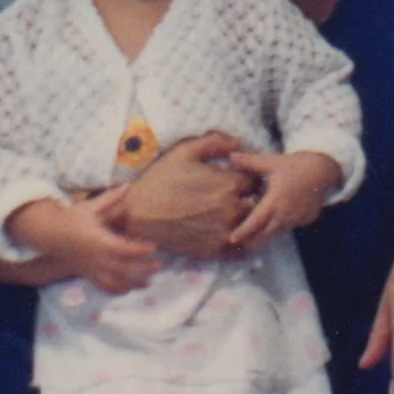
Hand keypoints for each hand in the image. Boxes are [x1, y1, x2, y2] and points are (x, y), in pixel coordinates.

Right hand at [4, 188, 158, 295]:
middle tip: (159, 265)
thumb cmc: (72, 218)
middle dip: (143, 270)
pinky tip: (130, 288)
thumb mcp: (90, 207)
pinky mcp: (88, 275)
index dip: (140, 250)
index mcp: (99, 241)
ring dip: (133, 284)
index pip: (123, 249)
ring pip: (115, 282)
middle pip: (124, 269)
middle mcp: (96, 258)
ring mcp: (92, 269)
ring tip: (149, 281)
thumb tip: (128, 185)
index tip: (153, 246)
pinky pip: (104, 287)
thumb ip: (110, 198)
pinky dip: (118, 290)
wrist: (50, 234)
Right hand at [114, 132, 255, 257]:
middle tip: (234, 197)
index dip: (247, 178)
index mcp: (228, 184)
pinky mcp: (214, 250)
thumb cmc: (160, 180)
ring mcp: (224, 232)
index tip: (237, 179)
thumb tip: (237, 143)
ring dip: (245, 220)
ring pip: (249, 226)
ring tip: (231, 214)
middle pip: (256, 204)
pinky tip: (225, 231)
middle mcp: (232, 209)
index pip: (255, 180)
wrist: (137, 215)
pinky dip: (238, 239)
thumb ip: (215, 142)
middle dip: (249, 198)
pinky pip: (239, 247)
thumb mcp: (184, 151)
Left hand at [224, 150, 341, 252]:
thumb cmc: (295, 165)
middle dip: (251, 241)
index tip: (231, 239)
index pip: (255, 221)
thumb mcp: (271, 162)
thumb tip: (230, 156)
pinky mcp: (305, 221)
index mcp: (275, 201)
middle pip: (265, 235)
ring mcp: (297, 220)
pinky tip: (272, 225)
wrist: (323, 169)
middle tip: (236, 246)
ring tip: (250, 241)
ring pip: (277, 233)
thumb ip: (249, 162)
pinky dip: (278, 228)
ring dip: (264, 236)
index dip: (243, 231)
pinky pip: (288, 227)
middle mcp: (286, 214)